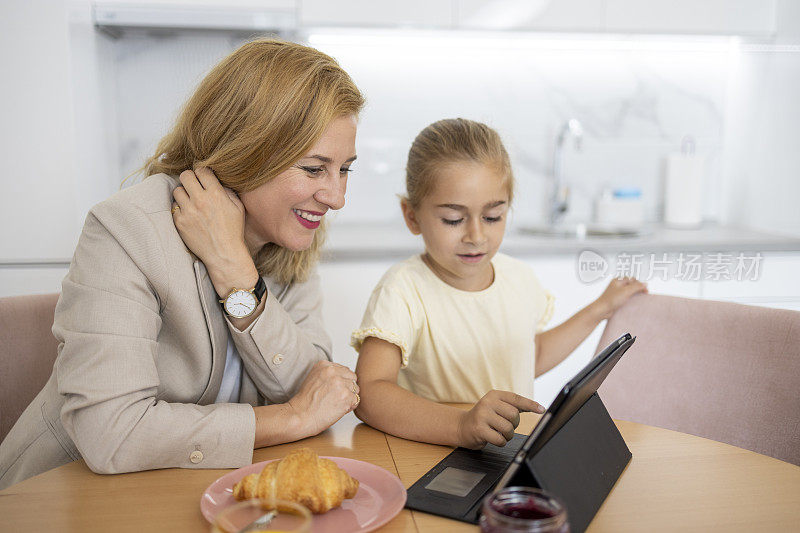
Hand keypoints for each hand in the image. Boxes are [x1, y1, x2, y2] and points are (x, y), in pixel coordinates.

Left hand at [171, 168, 256, 296]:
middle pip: (185, 176)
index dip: (202, 173)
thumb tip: (216, 181)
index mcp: (216, 194)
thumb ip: (227, 191)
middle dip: (189, 178)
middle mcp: (201, 200)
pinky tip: (188, 213)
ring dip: (183, 193)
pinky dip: (180, 208)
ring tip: (190, 200)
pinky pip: (174, 207)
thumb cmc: (233, 231)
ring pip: (177, 190)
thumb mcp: (238, 208)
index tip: (203, 178)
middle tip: (193, 185)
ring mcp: (188, 211)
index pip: (202, 171)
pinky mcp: (180, 222)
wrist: (223, 254)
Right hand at [287, 361, 359, 436]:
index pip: (345, 370)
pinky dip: (349, 407)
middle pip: (352, 378)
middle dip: (347, 388)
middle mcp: (333, 371)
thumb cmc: (306, 402)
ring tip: (334, 404)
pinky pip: (356, 400)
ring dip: (349, 398)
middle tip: (335, 398)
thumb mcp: (314, 378)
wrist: (299, 416)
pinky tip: (337, 409)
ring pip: (355, 389)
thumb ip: (330, 374)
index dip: (341, 382)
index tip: (332, 390)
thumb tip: (348, 376)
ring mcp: (340, 383)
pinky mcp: (346, 396)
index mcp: (324, 365)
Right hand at [457, 390, 544, 448]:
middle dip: (514, 425)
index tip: (542, 409)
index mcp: (494, 395)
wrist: (462, 427)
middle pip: (514, 415)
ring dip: (508, 435)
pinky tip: (493, 438)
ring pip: (508, 428)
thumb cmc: (485, 418)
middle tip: (506, 426)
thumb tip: (537, 407)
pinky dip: (501, 442)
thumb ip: (514, 406)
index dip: (530, 404)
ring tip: (500, 433)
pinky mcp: (479, 429)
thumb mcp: (497, 407)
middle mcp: (487, 402)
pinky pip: (500, 439)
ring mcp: (482, 415)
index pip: (516, 399)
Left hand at [593, 277, 647, 320]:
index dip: (639, 284)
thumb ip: (637, 287)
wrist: (602, 310)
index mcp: (618, 280)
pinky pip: (626, 297)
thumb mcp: (626, 291)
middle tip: (643, 293)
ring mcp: (617, 293)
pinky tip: (633, 302)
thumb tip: (645, 284)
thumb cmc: (611, 299)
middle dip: (638, 288)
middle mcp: (617, 285)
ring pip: (629, 291)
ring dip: (635, 294)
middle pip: (631, 284)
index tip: (645, 290)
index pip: (632, 279)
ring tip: (639, 298)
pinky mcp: (616, 299)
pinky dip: (631, 298)